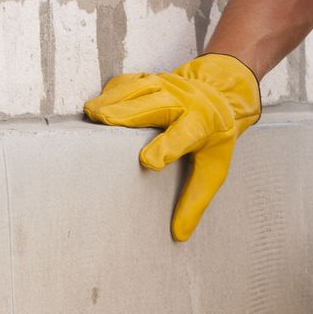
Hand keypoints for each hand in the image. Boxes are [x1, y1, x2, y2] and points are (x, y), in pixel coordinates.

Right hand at [83, 53, 261, 240]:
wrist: (220, 94)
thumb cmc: (214, 136)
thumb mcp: (214, 169)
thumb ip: (196, 200)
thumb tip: (180, 235)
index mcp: (203, 124)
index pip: (185, 135)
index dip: (168, 147)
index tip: (148, 161)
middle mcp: (185, 102)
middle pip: (156, 105)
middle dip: (130, 113)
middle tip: (103, 122)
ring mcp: (167, 86)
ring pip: (139, 89)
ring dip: (114, 100)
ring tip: (92, 113)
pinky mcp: (151, 78)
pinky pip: (129, 82)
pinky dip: (112, 91)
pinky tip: (98, 101)